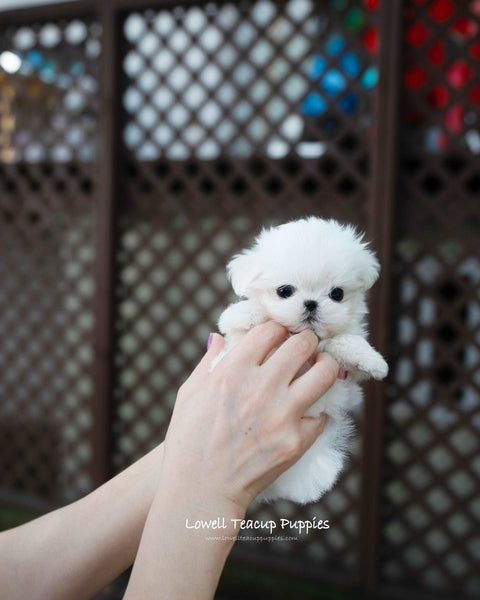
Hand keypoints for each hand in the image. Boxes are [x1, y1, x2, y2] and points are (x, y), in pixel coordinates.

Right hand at [161, 321, 339, 519]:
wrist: (199, 492)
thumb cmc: (188, 442)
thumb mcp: (189, 394)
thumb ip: (209, 362)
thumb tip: (219, 337)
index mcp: (232, 371)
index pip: (270, 330)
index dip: (278, 328)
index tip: (280, 335)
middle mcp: (259, 388)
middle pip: (303, 344)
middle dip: (308, 339)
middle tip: (307, 346)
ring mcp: (280, 416)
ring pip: (324, 373)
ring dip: (326, 366)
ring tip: (321, 368)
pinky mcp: (295, 443)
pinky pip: (321, 416)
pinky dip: (316, 413)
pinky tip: (307, 414)